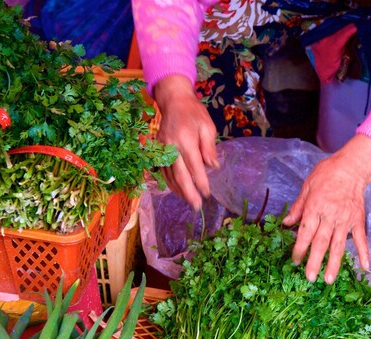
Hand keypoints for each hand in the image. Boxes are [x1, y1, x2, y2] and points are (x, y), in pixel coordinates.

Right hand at [153, 75, 218, 209]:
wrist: (173, 101)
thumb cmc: (194, 113)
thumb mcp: (207, 126)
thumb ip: (209, 148)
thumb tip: (213, 167)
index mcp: (186, 139)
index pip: (194, 166)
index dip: (200, 181)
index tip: (207, 193)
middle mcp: (171, 146)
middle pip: (179, 174)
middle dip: (188, 192)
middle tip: (196, 206)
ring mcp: (161, 148)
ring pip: (169, 175)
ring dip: (178, 190)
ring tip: (188, 201)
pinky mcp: (157, 150)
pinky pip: (162, 170)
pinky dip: (169, 182)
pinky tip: (177, 190)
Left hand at [283, 135, 370, 283]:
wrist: (352, 167)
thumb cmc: (326, 174)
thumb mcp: (307, 186)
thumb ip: (298, 207)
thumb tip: (286, 223)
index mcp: (315, 208)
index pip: (305, 232)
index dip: (299, 248)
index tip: (295, 261)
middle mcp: (330, 216)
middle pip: (321, 242)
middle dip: (314, 261)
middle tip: (309, 278)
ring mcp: (345, 220)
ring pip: (338, 245)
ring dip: (333, 263)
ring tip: (329, 280)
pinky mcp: (358, 221)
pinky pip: (361, 239)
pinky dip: (364, 253)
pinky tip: (365, 267)